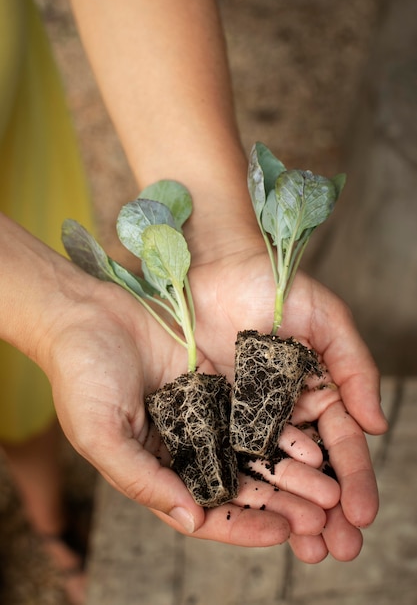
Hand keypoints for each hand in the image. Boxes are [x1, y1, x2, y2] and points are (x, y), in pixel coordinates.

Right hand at [42, 269, 337, 546]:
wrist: (87, 312)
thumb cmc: (80, 373)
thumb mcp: (100, 434)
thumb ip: (142, 480)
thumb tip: (191, 519)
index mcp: (155, 468)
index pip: (203, 510)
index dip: (242, 526)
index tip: (282, 534)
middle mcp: (183, 446)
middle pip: (238, 485)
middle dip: (279, 503)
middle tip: (321, 516)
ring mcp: (202, 413)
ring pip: (253, 451)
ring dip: (289, 471)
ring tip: (327, 486)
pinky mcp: (216, 381)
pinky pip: (253, 410)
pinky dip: (280, 427)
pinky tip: (310, 438)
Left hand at [189, 243, 387, 558]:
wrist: (213, 267)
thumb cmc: (273, 285)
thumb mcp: (325, 318)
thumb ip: (355, 366)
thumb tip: (378, 424)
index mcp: (316, 389)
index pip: (341, 443)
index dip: (355, 480)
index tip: (362, 516)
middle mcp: (284, 409)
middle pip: (312, 467)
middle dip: (328, 511)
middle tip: (340, 550)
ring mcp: (247, 414)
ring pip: (274, 470)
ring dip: (292, 510)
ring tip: (307, 549)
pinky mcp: (211, 412)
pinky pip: (230, 453)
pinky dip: (247, 487)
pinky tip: (259, 518)